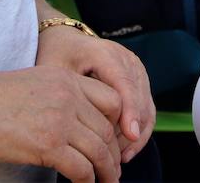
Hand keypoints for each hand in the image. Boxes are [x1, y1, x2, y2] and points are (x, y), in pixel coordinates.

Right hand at [0, 66, 122, 182]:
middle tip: (113, 170)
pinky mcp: (48, 144)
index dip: (117, 124)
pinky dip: (87, 181)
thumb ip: (59, 97)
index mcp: (66, 79)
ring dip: (106, 172)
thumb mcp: (33, 84)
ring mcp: (60, 120)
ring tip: (105, 182)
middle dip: (113, 154)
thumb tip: (75, 125)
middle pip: (108, 129)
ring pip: (100, 151)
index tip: (114, 141)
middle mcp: (68, 96)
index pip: (111, 100)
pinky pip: (82, 169)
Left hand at [36, 27, 155, 162]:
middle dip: (132, 130)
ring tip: (118, 158)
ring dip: (136, 134)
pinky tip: (125, 150)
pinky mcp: (139, 81)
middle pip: (139, 98)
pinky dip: (139, 130)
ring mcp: (136, 70)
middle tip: (116, 158)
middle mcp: (126, 59)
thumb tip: (73, 129)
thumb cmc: (57, 56)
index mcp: (104, 53)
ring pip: (147, 106)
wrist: (67, 41)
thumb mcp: (53, 71)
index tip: (129, 133)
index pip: (123, 83)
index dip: (129, 109)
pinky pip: (146, 109)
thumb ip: (64, 93)